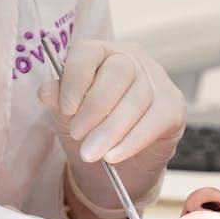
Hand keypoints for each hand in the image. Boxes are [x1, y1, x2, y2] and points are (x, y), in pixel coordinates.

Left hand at [38, 39, 185, 218]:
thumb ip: (59, 101)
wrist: (118, 166)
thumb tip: (46, 92)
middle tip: (79, 135)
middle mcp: (132, 59)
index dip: (75, 78)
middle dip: (96, 107)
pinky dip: (132, 141)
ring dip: (112, 129)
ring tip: (92, 153)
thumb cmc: (91, 130)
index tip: (66, 109)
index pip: (88, 52)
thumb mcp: (68, 117)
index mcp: (100, 53)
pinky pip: (155, 120)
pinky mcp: (174, 106)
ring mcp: (157, 80)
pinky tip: (114, 155)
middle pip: (118, 72)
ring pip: (138, 97)